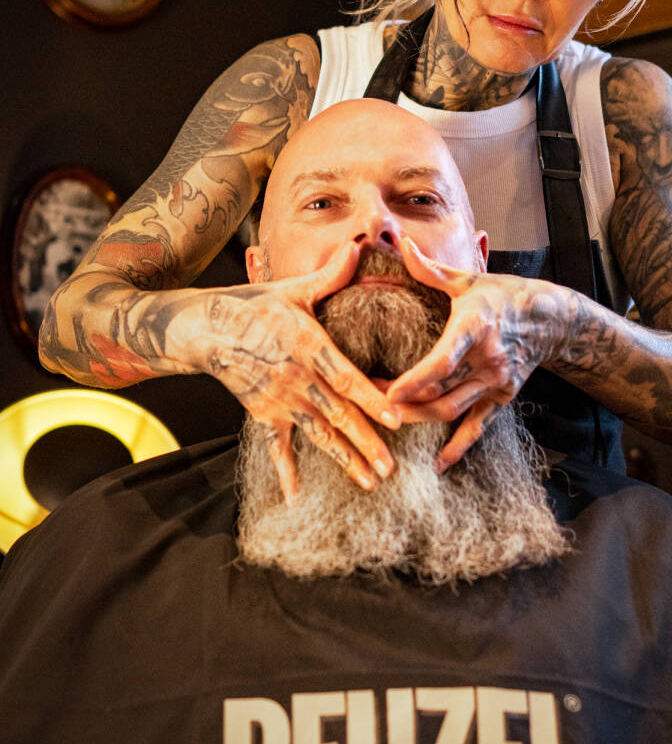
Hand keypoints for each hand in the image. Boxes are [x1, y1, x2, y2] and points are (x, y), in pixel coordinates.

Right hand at [169, 242, 401, 499]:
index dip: (372, 400)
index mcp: (309, 346)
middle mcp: (296, 378)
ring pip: (318, 434)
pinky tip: (295, 497)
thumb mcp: (292, 289)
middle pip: (338, 415)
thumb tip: (361, 246)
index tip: (396, 419)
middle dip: (366, 443)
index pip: (348, 378)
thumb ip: (331, 275)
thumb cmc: (252, 305)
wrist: (202, 328)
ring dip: (345, 459)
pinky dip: (286, 471)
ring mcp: (278, 400)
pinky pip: (277, 447)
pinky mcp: (262, 413)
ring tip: (370, 482)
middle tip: (392, 468)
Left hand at [386, 237, 570, 469]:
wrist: (549, 318)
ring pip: (453, 411)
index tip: (387, 392)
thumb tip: (399, 244)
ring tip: (390, 423)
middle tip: (371, 405)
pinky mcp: (502, 397)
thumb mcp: (467, 279)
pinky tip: (437, 464)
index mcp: (475, 327)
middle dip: (405, 403)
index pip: (442, 361)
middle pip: (441, 392)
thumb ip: (429, 269)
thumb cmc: (502, 295)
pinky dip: (458, 447)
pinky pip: (478, 427)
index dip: (414, 381)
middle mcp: (487, 359)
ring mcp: (496, 382)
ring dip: (421, 420)